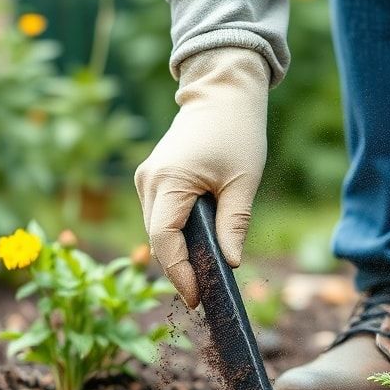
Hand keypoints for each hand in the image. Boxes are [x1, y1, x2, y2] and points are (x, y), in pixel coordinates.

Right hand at [134, 47, 269, 308]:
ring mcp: (146, 177)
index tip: (196, 297)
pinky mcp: (152, 176)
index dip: (179, 273)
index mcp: (170, 181)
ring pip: (155, 228)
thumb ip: (234, 224)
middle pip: (156, 239)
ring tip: (201, 275)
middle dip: (177, 268)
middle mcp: (149, 181)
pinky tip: (195, 246)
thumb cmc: (237, 131)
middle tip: (203, 294)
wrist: (221, 92)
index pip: (165, 240)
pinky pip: (159, 214)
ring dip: (175, 252)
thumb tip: (229, 263)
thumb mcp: (243, 181)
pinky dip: (174, 233)